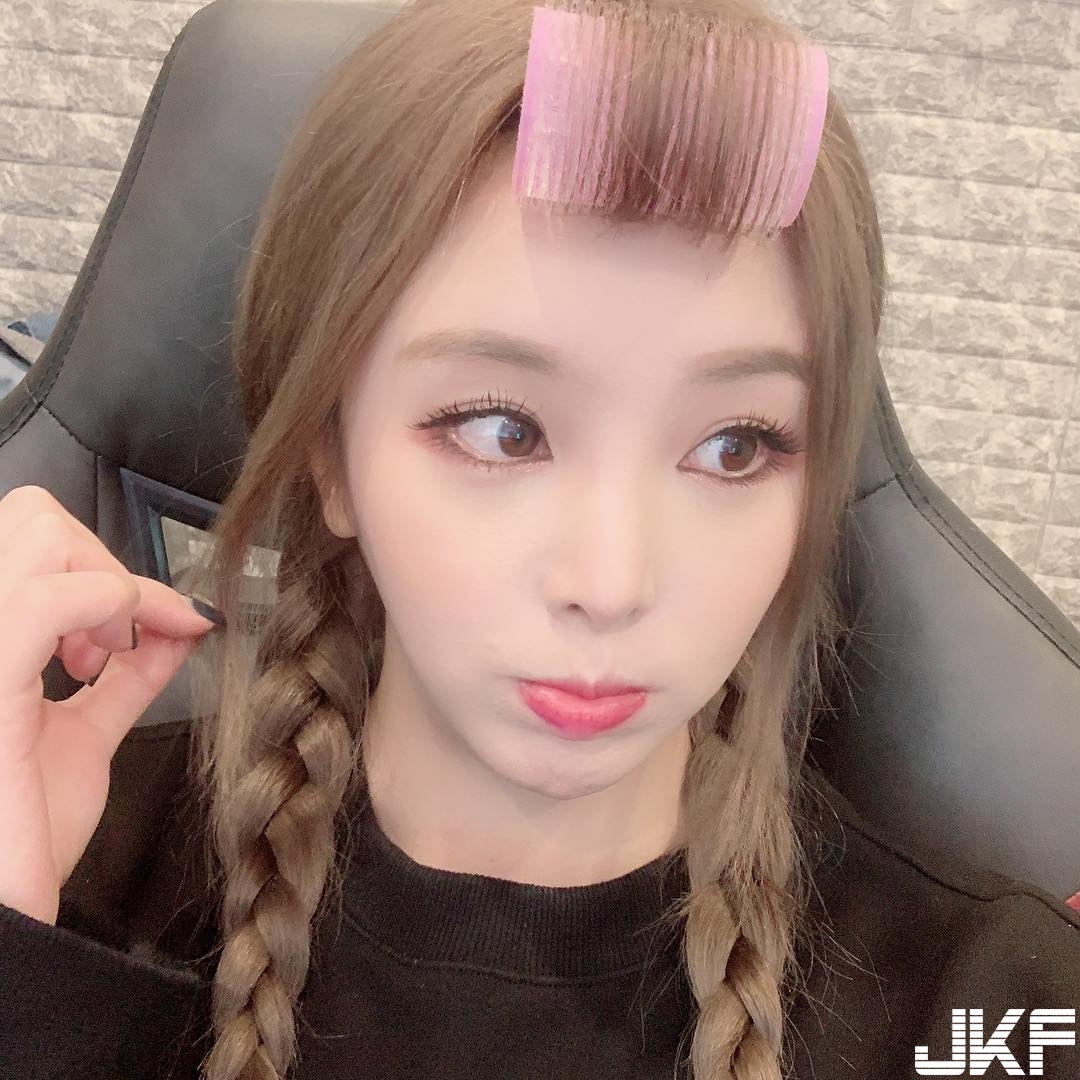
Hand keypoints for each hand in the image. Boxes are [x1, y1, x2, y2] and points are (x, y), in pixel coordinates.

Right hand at [0, 485, 218, 924]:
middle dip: (102, 565)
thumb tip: (179, 623)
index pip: (31, 536)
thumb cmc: (18, 836)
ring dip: (105, 584)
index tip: (148, 627)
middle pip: (35, 518)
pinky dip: (111, 608)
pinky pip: (52, 596)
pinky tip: (111, 658)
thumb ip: (126, 675)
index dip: (103, 570)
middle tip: (115, 642)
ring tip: (105, 655)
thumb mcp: (82, 735)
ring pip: (40, 531)